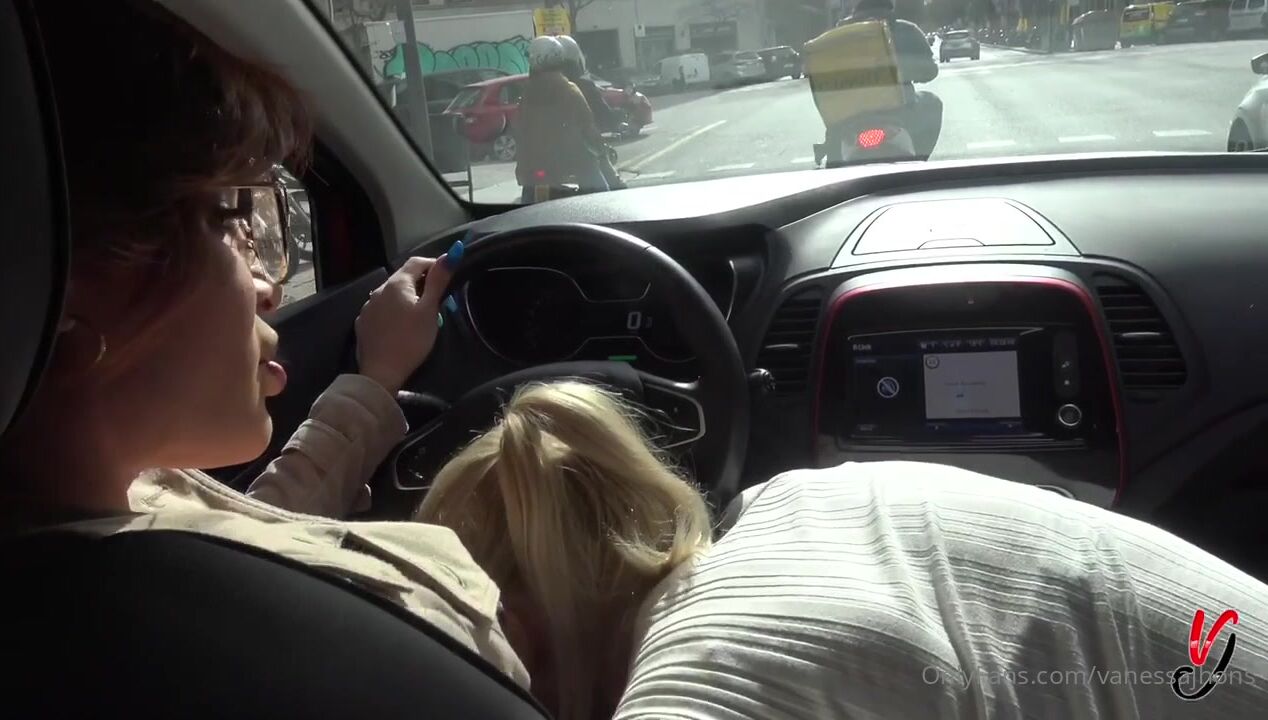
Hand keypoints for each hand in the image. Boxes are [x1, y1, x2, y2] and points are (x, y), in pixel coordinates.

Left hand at [355, 243, 461, 393]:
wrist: (381, 373)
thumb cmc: (411, 340)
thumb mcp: (429, 310)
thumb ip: (438, 281)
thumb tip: (451, 253)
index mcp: (396, 284)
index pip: (417, 262)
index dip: (434, 265)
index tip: (446, 279)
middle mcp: (378, 290)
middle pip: (403, 278)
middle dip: (421, 284)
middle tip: (437, 303)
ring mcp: (367, 307)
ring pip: (392, 294)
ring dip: (407, 298)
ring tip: (420, 317)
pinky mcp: (363, 323)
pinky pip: (382, 309)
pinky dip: (394, 311)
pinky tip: (400, 327)